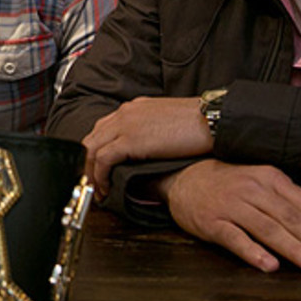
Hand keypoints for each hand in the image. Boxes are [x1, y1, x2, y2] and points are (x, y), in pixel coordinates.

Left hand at [81, 97, 212, 195]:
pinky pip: (103, 159)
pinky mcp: (130, 140)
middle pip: (92, 139)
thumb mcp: (168, 123)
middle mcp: (125, 113)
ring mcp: (125, 125)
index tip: (99, 169)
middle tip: (92, 184)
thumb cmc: (199, 124)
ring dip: (91, 173)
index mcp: (134, 108)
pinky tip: (106, 188)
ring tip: (97, 191)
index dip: (97, 152)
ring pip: (92, 149)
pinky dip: (100, 176)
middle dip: (88, 164)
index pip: (103, 129)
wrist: (212, 120)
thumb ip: (151, 132)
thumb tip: (147, 152)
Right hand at [160, 159, 300, 274]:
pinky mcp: (211, 222)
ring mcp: (231, 205)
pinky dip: (253, 252)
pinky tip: (270, 266)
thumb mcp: (260, 181)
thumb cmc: (227, 184)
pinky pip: (235, 238)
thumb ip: (288, 199)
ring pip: (269, 229)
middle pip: (293, 219)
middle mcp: (253, 190)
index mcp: (270, 178)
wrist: (182, 177)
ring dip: (296, 250)